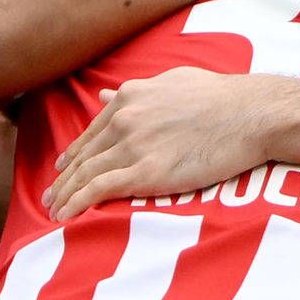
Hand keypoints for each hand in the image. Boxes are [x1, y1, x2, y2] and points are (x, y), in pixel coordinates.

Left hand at [43, 67, 299, 213]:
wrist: (250, 114)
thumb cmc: (223, 98)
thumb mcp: (173, 82)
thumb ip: (139, 91)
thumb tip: (106, 95)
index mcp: (130, 97)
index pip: (93, 132)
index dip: (75, 154)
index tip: (65, 170)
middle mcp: (124, 118)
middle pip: (84, 155)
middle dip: (63, 179)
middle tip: (50, 197)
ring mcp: (133, 145)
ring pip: (86, 174)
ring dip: (65, 195)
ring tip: (53, 211)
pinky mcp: (145, 171)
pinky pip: (99, 190)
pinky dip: (77, 204)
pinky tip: (66, 216)